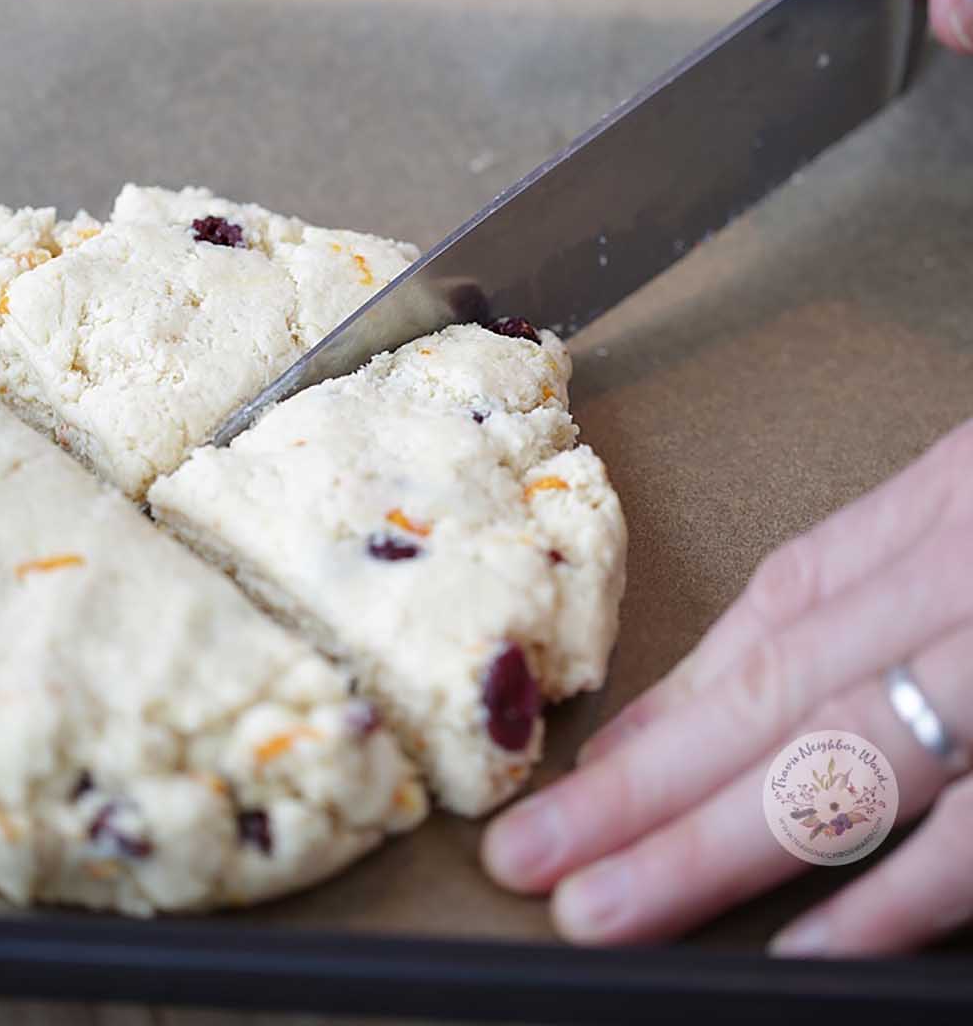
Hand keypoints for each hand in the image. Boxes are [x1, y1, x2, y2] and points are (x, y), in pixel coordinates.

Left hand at [482, 419, 972, 953]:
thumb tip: (761, 667)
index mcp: (942, 505)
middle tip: (529, 857)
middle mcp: (959, 580)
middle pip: (776, 689)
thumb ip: (903, 560)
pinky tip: (799, 952)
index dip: (673, 697)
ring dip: (712, 846)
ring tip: (603, 909)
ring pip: (843, 762)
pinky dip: (887, 900)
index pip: (780, 606)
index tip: (583, 772)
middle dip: (644, 787)